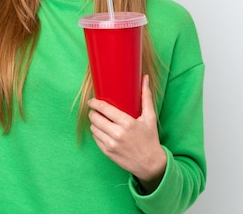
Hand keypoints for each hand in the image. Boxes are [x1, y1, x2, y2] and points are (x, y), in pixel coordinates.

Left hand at [88, 75, 166, 192]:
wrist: (150, 164)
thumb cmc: (150, 138)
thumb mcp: (150, 117)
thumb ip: (146, 97)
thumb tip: (145, 78)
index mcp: (127, 123)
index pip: (104, 109)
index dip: (95, 103)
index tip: (92, 100)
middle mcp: (117, 134)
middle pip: (95, 118)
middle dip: (93, 112)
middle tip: (95, 110)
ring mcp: (111, 145)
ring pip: (93, 128)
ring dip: (94, 123)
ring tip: (99, 120)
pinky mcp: (108, 153)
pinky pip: (95, 139)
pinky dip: (97, 133)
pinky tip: (102, 131)